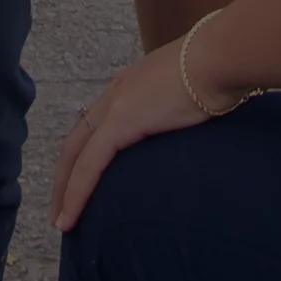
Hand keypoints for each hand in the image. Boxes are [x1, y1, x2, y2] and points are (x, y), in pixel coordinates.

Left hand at [54, 38, 245, 230]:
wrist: (220, 58)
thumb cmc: (218, 74)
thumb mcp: (191, 94)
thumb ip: (180, 111)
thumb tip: (192, 127)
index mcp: (130, 87)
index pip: (95, 125)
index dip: (84, 154)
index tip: (81, 180)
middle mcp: (115, 94)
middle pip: (75, 140)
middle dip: (64, 177)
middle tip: (60, 210)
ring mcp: (115, 106)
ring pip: (74, 154)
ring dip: (64, 190)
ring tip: (62, 222)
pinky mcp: (120, 121)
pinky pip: (88, 164)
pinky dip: (76, 192)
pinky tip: (70, 217)